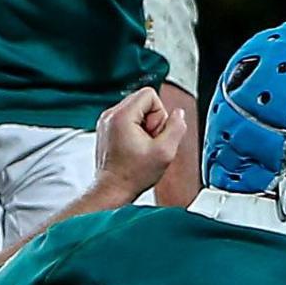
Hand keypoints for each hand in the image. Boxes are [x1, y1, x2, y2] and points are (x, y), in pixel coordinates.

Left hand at [92, 87, 185, 202]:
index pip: (150, 94)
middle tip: (149, 142)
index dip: (159, 114)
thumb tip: (179, 114)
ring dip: (144, 126)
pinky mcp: (106, 130)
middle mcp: (110, 115)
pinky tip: (135, 148)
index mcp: (121, 116)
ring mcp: (106, 122)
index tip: (154, 134)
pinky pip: (128, 119)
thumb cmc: (132, 176)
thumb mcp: (165, 152)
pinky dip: (135, 131)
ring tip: (141, 146)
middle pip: (143, 100)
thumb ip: (177, 128)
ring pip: (136, 110)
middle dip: (152, 120)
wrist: (112, 190)